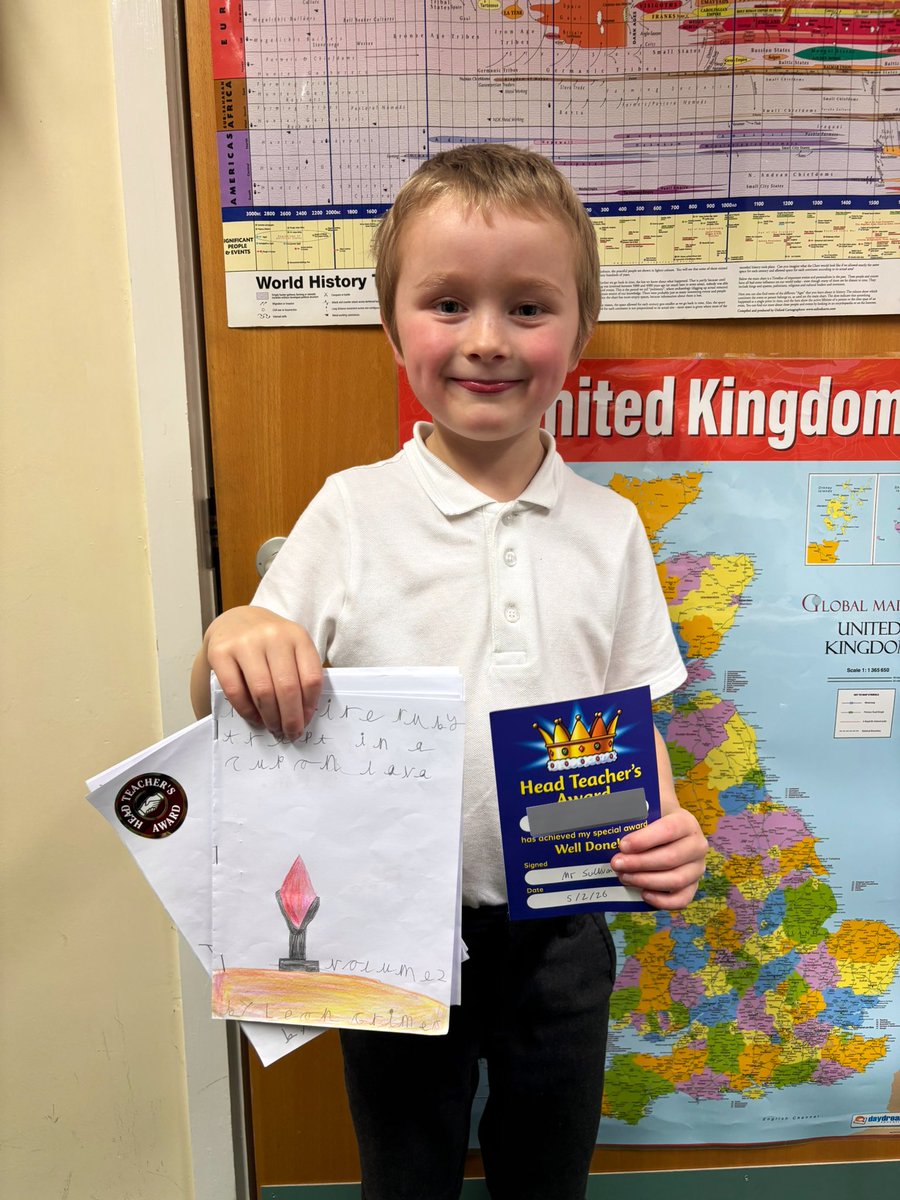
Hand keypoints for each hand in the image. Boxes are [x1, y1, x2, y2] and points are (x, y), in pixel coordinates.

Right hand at [203, 605, 322, 737]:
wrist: (235, 621)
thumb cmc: (269, 642)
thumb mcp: (292, 647)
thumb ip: (300, 673)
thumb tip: (303, 715)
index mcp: (297, 635)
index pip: (311, 678)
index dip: (310, 705)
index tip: (306, 721)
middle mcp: (272, 636)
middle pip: (287, 688)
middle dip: (291, 718)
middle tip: (291, 733)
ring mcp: (245, 643)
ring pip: (263, 691)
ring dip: (271, 717)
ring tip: (274, 728)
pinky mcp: (220, 652)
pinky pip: (236, 691)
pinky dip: (247, 711)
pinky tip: (255, 718)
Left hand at [611, 807, 707, 910]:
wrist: (668, 831)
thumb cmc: (652, 820)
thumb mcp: (645, 809)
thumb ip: (633, 812)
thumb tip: (609, 820)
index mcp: (686, 822)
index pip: (668, 830)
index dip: (644, 839)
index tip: (623, 846)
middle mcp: (697, 846)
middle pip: (670, 858)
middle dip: (640, 863)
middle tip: (616, 864)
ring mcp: (697, 868)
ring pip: (676, 880)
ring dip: (646, 881)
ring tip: (624, 877)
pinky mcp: (692, 886)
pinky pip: (681, 899)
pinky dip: (662, 901)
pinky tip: (643, 894)